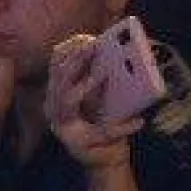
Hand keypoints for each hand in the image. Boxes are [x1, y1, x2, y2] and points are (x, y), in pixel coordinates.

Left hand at [47, 36, 142, 170]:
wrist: (85, 150)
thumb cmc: (99, 146)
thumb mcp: (109, 141)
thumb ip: (120, 131)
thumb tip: (139, 120)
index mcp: (63, 122)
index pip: (70, 99)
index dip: (86, 84)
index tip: (104, 73)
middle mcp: (52, 107)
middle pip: (60, 77)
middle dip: (78, 59)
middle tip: (95, 45)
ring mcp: (51, 95)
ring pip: (56, 67)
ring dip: (72, 51)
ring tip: (90, 39)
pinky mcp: (55, 87)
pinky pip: (56, 63)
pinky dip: (67, 51)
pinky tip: (81, 41)